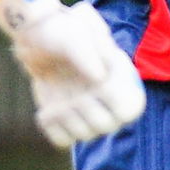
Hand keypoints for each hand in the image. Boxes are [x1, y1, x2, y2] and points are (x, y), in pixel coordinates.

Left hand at [0, 0, 145, 146]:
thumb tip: (98, 78)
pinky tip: (48, 109)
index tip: (99, 86)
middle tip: (73, 92)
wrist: (38, 37)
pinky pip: (63, 140)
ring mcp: (84, 114)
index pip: (131, 109)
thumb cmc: (64, 29)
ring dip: (68, 117)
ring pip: (85, 135)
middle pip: (107, 126)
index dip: (117, 103)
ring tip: (57, 97)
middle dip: (86, 110)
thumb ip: (89, 51)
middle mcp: (105, 102)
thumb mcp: (77, 28)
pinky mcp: (64, 123)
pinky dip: (53, 127)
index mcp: (120, 80)